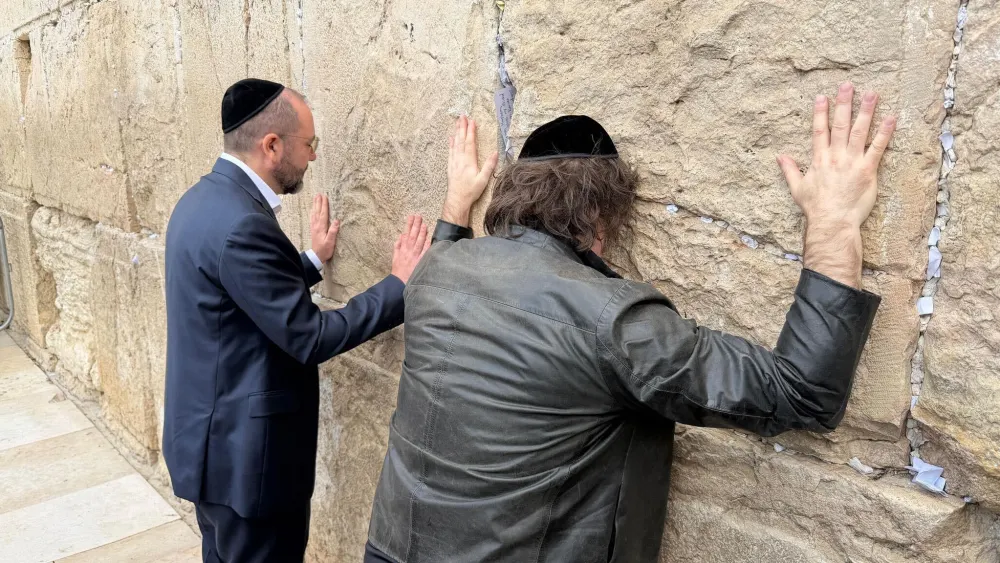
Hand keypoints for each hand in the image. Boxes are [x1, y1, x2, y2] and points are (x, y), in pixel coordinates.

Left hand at [310, 194, 339, 263]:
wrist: (316, 256)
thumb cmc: (325, 250)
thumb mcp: (330, 242)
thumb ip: (333, 231)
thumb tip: (337, 220)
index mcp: (321, 227)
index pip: (323, 213)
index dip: (324, 205)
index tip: (325, 196)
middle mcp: (316, 225)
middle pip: (317, 211)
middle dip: (318, 202)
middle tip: (319, 193)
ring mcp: (314, 227)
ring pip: (314, 213)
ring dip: (315, 205)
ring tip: (315, 198)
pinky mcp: (313, 229)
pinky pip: (312, 218)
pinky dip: (312, 212)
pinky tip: (312, 209)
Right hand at [391, 215, 430, 283]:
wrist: (399, 282)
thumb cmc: (398, 270)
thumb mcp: (394, 257)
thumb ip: (397, 246)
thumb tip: (401, 235)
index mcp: (402, 249)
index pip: (406, 233)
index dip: (409, 224)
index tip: (411, 216)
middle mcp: (408, 251)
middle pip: (412, 235)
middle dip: (416, 225)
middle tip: (419, 216)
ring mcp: (414, 256)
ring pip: (418, 242)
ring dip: (421, 233)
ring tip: (424, 224)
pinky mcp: (420, 262)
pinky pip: (424, 252)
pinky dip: (426, 245)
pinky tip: (429, 238)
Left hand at [443, 115, 498, 226]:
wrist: (457, 200)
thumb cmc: (471, 191)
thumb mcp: (483, 180)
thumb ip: (489, 166)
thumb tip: (495, 153)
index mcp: (469, 161)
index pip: (470, 143)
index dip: (471, 131)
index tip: (472, 121)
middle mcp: (460, 159)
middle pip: (461, 140)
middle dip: (462, 127)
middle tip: (462, 116)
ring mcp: (454, 162)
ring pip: (455, 144)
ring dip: (457, 132)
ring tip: (457, 123)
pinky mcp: (451, 166)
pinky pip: (450, 151)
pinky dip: (451, 143)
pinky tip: (451, 138)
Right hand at [777, 82, 896, 287]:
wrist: (832, 222)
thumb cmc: (815, 208)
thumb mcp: (797, 188)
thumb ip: (789, 170)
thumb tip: (780, 157)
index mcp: (819, 160)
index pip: (819, 131)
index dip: (820, 113)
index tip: (822, 97)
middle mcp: (835, 156)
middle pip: (840, 125)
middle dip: (844, 104)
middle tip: (848, 86)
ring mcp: (853, 162)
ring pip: (859, 131)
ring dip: (866, 111)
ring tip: (872, 94)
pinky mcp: (868, 170)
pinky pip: (878, 147)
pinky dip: (885, 132)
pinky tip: (891, 118)